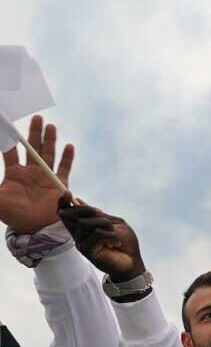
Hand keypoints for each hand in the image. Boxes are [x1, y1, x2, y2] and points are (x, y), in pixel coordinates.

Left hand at [0, 115, 74, 233]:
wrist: (35, 229)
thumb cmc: (14, 215)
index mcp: (14, 173)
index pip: (10, 152)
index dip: (8, 140)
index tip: (7, 126)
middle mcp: (30, 172)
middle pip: (32, 148)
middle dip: (34, 133)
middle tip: (36, 117)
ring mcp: (46, 177)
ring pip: (48, 154)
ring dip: (50, 140)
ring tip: (50, 126)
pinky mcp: (59, 184)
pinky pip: (64, 168)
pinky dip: (67, 158)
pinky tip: (69, 146)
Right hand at [57, 197, 145, 281]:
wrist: (132, 262)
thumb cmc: (124, 242)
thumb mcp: (113, 223)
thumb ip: (98, 215)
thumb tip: (78, 201)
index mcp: (84, 226)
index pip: (67, 213)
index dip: (63, 203)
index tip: (67, 193)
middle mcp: (78, 234)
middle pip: (72, 214)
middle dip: (89, 210)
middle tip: (104, 217)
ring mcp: (80, 242)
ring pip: (85, 222)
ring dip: (105, 225)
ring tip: (115, 236)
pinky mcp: (85, 250)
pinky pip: (96, 233)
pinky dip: (110, 236)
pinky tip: (116, 244)